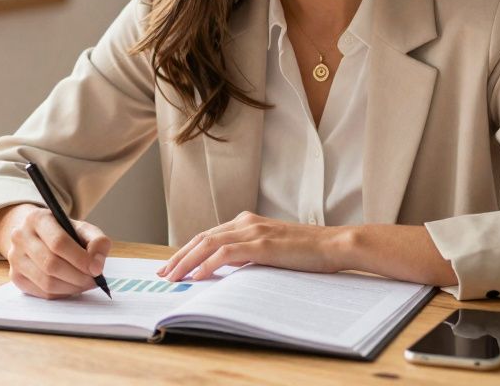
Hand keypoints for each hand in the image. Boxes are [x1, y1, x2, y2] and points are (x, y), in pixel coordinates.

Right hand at [0, 204, 110, 299]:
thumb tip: (97, 266)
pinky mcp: (15, 276)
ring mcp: (15, 258)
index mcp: (37, 218)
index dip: (80, 259)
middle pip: (51, 264)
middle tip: (94, 281)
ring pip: (46, 282)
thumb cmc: (63, 233)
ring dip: (71, 288)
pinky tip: (71, 287)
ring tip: (85, 284)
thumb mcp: (82, 229)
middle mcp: (20, 236)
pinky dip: (61, 294)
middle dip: (77, 276)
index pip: (58, 242)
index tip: (96, 269)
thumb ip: (97, 241)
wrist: (37, 235)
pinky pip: (42, 293)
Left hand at [157, 212, 350, 281]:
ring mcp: (253, 231)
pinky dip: (207, 265)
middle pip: (202, 238)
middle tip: (163, 274)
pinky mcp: (262, 245)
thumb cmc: (309, 251)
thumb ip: (252, 252)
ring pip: (208, 244)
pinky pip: (226, 254)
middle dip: (179, 257)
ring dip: (186, 262)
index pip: (209, 236)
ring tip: (173, 278)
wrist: (335, 244)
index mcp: (248, 221)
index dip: (187, 251)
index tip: (173, 266)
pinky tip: (197, 276)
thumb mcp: (274, 249)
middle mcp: (246, 222)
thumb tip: (230, 269)